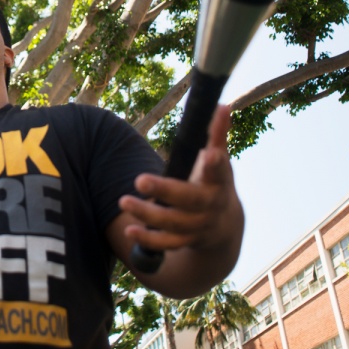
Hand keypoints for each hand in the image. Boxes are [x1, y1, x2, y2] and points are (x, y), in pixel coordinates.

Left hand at [112, 106, 243, 294]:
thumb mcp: (220, 159)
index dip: (215, 162)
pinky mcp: (186, 241)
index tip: (209, 153)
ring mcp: (199, 226)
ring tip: (124, 201)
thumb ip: (216, 134)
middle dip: (164, 191)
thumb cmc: (216, 182)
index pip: (219, 170)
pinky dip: (148, 240)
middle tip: (139, 179)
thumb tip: (221, 105)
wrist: (224, 225)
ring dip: (148, 214)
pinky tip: (130, 230)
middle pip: (189, 200)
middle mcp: (211, 205)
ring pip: (174, 223)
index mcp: (219, 181)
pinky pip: (167, 244)